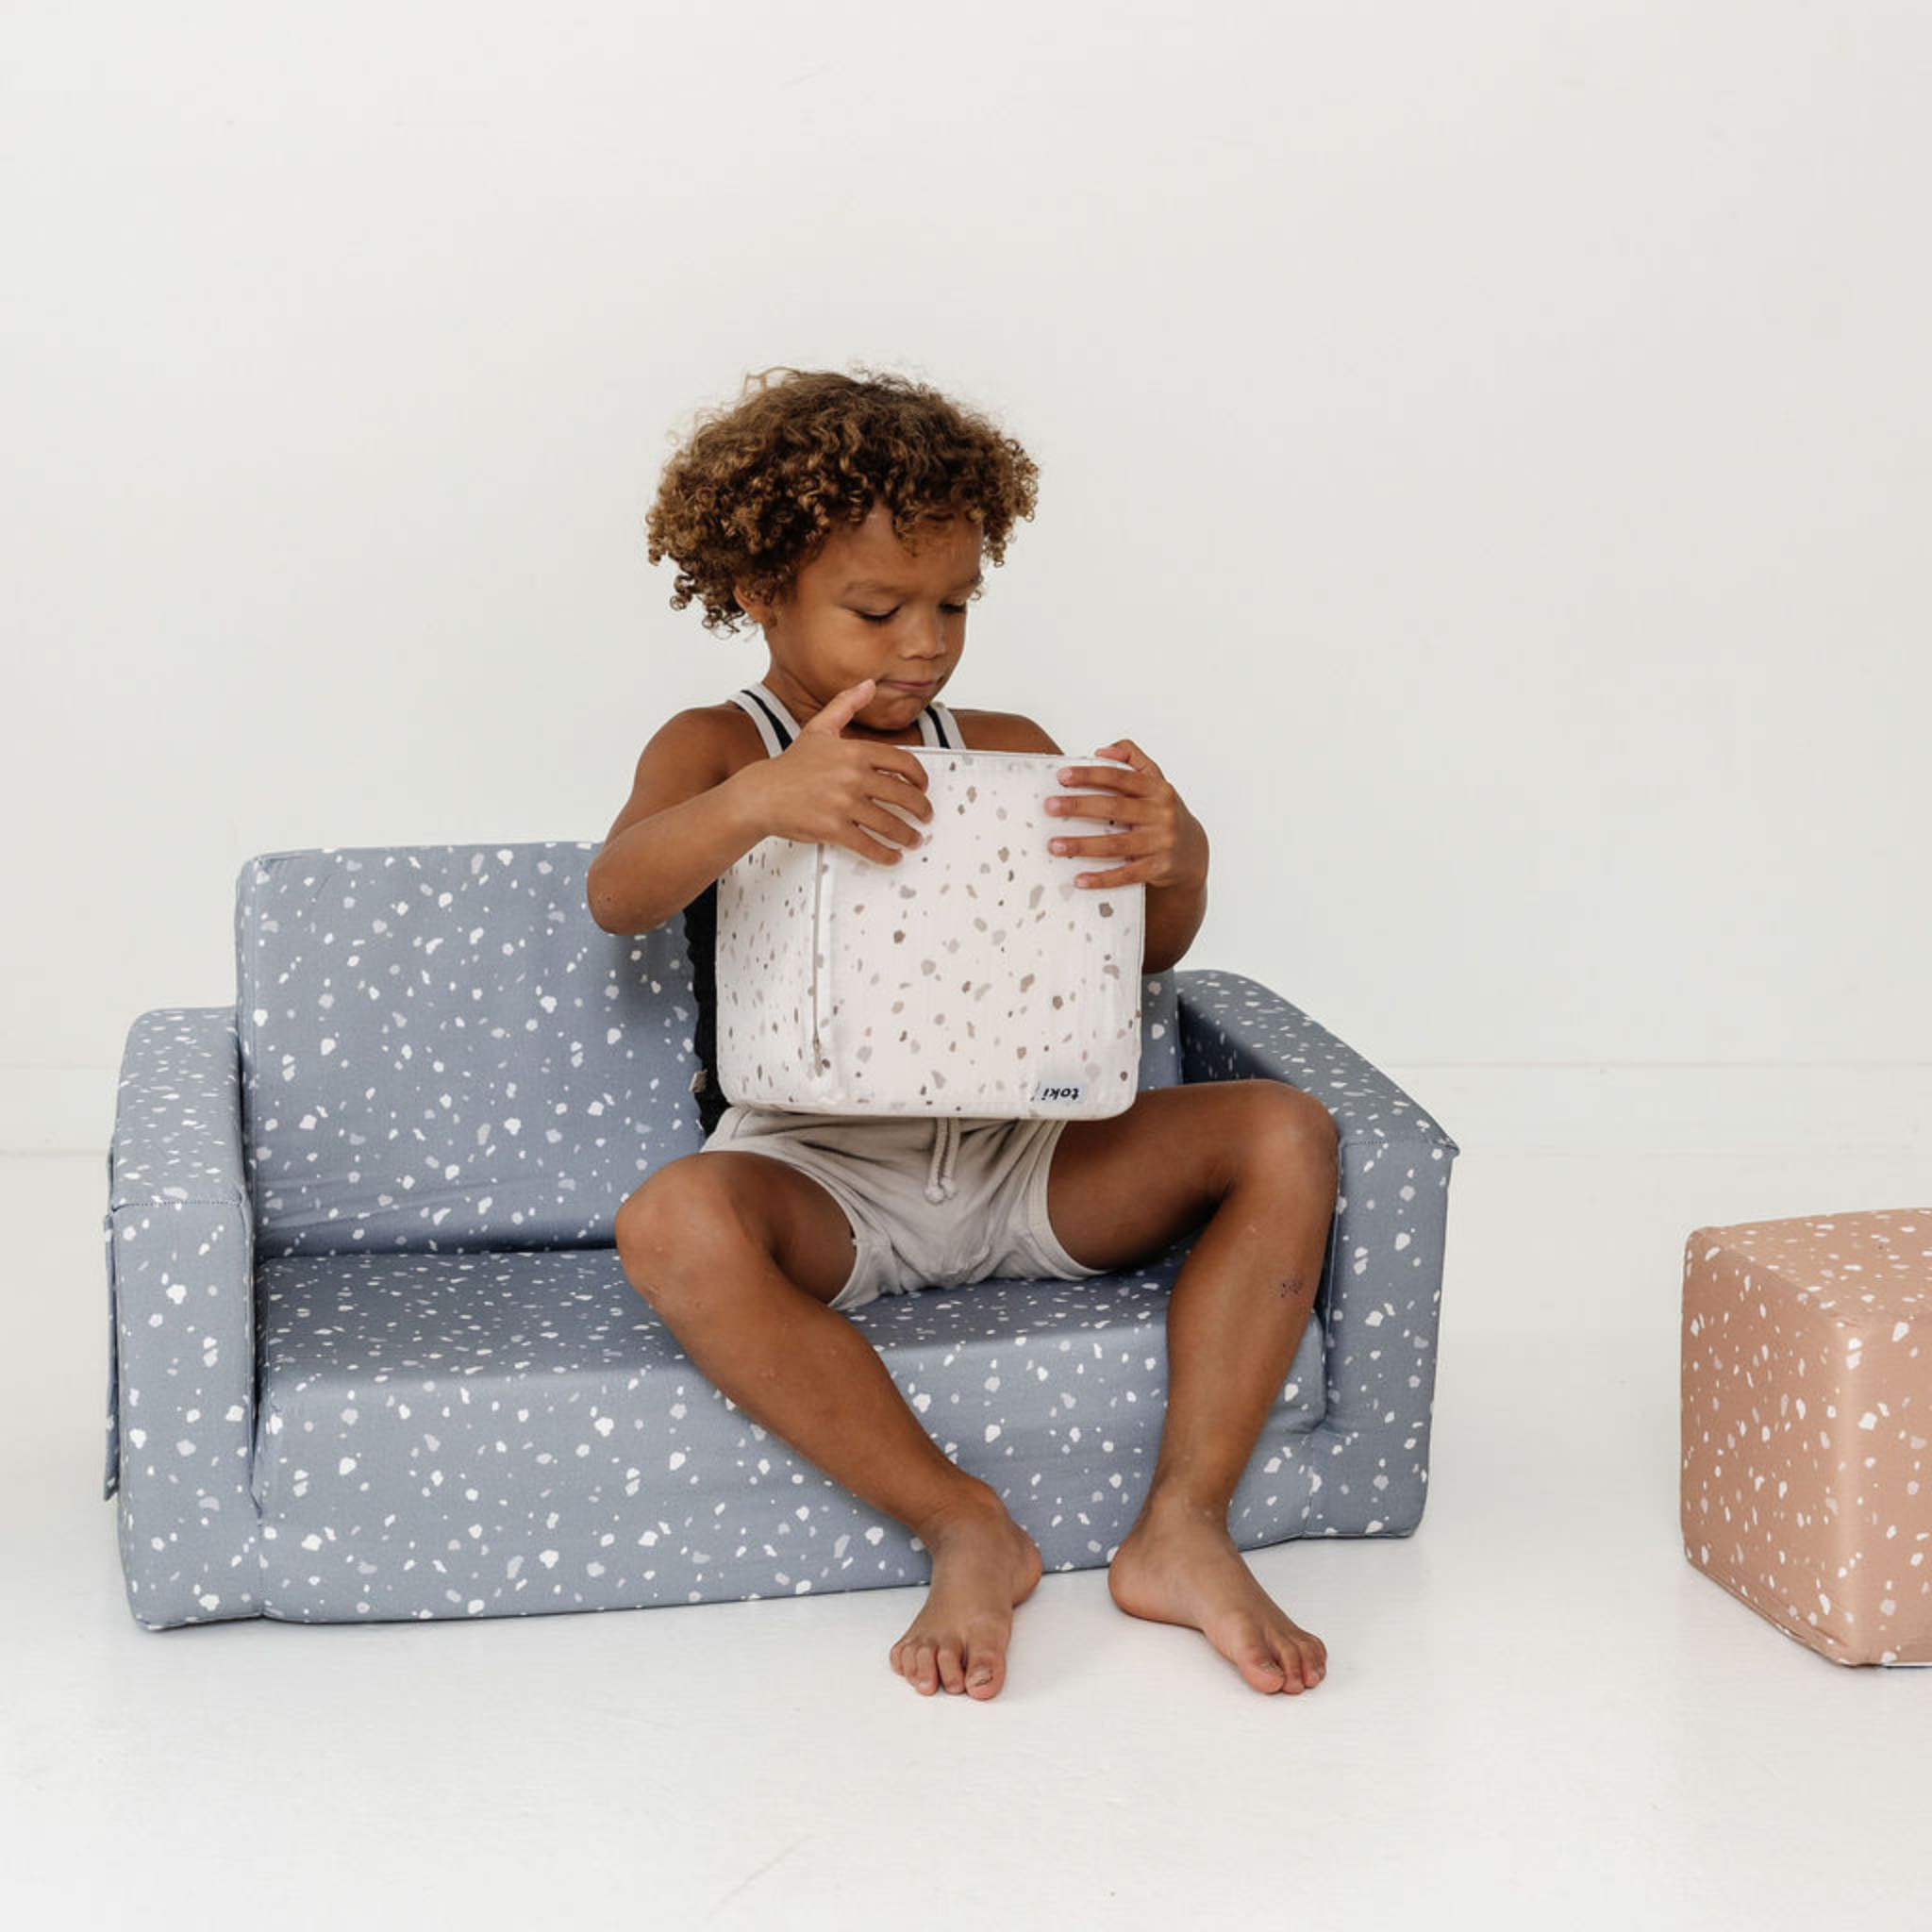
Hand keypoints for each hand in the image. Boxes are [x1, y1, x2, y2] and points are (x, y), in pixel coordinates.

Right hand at [743, 679, 932, 862]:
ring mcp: (844, 803)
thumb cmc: (791, 765)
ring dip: (907, 835)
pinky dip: (885, 854)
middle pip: (902, 795)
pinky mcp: (833, 828)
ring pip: (889, 823)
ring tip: (914, 839)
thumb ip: (845, 705)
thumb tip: (867, 684)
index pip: (902, 763)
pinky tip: (892, 856)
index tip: (924, 788)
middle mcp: (853, 776)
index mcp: (855, 752)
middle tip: (925, 817)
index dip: (920, 778)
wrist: (762, 794)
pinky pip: (868, 844)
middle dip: (920, 810)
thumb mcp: (819, 728)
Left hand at [1045, 739, 1208, 891]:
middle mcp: (1161, 814)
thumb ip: (1132, 759)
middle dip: (1079, 807)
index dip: (1090, 775)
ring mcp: (1161, 842)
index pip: (1120, 777)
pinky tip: (1079, 879)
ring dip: (1082, 845)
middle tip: (1049, 807)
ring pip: (1116, 844)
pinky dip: (1102, 878)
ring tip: (1054, 845)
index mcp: (1158, 789)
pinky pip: (1126, 875)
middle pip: (1114, 808)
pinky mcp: (1158, 868)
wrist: (1192, 851)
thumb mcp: (1155, 781)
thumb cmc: (1162, 812)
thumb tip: (1102, 751)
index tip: (1062, 775)